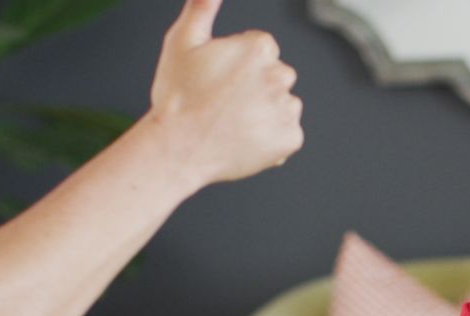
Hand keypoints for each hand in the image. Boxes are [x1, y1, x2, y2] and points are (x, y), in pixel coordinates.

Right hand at [149, 0, 302, 185]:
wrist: (178, 148)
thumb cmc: (177, 96)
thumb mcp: (183, 41)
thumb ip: (201, 7)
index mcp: (260, 48)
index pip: (261, 50)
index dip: (237, 66)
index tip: (218, 80)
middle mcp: (281, 75)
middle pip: (275, 76)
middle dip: (256, 87)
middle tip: (224, 104)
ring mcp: (287, 108)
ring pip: (282, 104)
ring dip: (265, 112)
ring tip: (232, 122)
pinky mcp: (291, 138)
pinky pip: (287, 134)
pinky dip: (272, 138)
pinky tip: (245, 139)